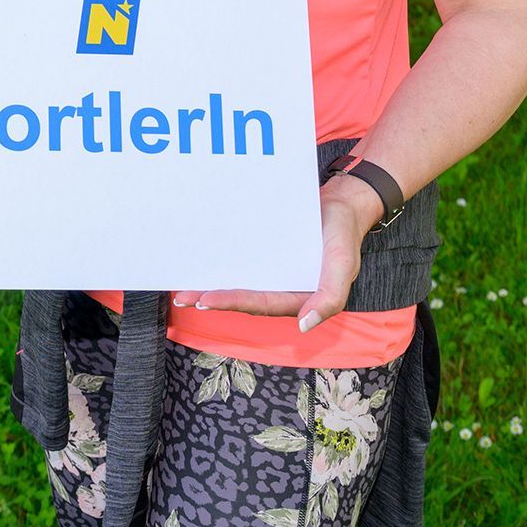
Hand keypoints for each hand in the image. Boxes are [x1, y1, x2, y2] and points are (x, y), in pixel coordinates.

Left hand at [171, 174, 384, 331]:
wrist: (343, 201)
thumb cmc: (343, 234)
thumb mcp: (343, 265)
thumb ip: (329, 297)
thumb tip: (304, 325)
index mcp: (297, 296)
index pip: (260, 304)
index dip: (232, 303)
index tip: (205, 300)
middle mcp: (281, 287)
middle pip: (243, 297)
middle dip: (213, 298)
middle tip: (183, 297)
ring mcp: (273, 270)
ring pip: (239, 281)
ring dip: (212, 284)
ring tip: (184, 288)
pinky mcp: (266, 252)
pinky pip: (242, 260)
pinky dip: (223, 263)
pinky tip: (202, 261)